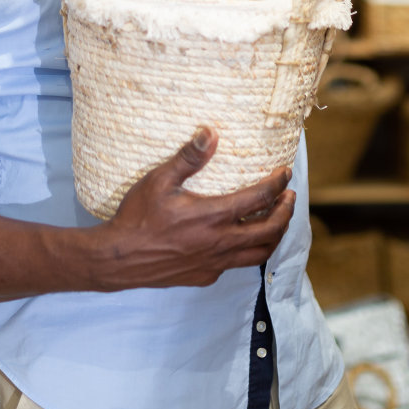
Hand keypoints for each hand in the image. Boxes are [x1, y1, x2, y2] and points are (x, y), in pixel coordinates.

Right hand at [92, 128, 295, 290]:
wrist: (118, 259)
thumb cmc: (137, 217)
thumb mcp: (160, 180)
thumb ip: (189, 157)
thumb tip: (210, 133)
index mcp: (213, 216)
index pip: (260, 198)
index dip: (278, 183)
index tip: (284, 173)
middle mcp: (220, 243)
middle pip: (270, 230)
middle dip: (286, 211)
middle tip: (290, 197)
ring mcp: (214, 263)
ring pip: (260, 253)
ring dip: (275, 235)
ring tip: (277, 220)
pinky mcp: (205, 276)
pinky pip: (236, 265)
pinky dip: (249, 251)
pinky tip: (241, 240)